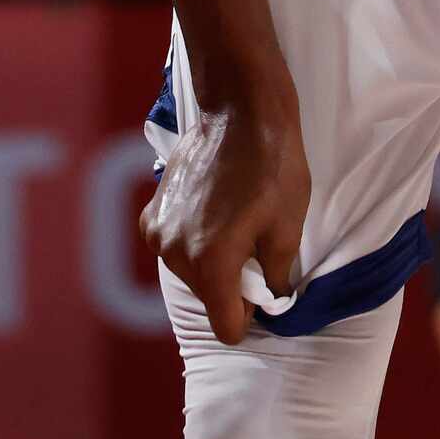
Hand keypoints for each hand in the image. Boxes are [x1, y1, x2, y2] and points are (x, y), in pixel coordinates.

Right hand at [140, 91, 310, 344]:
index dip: (250, 313)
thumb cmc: (272, 167)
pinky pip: (174, 247)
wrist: (239, 110)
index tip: (261, 282)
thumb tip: (270, 301)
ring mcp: (158, 231)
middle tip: (251, 241)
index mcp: (211, 263)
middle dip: (230, 282)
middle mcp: (175, 254)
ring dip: (210, 259)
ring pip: (190, 273)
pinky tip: (210, 207)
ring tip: (231, 218)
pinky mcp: (151, 211)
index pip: (226, 328)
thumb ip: (275, 278)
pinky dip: (192, 239)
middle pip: (207, 298)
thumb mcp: (289, 229)